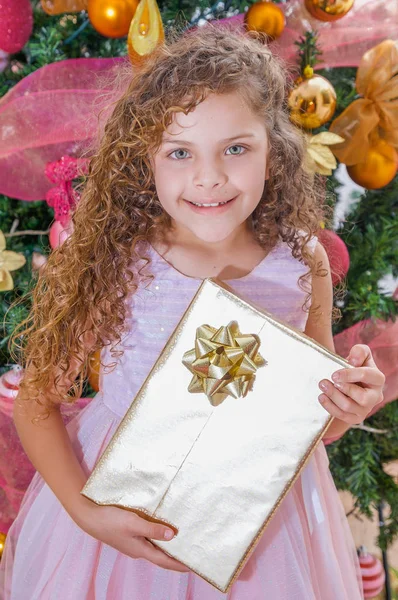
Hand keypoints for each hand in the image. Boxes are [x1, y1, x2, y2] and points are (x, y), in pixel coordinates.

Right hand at [74, 497, 189, 571]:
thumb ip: (152, 529)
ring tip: (181, 542)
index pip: (164, 560)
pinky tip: (162, 529)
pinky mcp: (128, 533)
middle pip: (161, 555)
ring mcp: (132, 542)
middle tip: (191, 553)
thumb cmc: (110, 520)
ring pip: (154, 547)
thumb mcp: (133, 523)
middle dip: (176, 557)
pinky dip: (158, 536)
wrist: (88, 516)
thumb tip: (172, 536)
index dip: (179, 564)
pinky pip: (148, 538)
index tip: (193, 566)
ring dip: (167, 546)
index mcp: (140, 550)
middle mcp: (138, 548)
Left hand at [318, 344, 384, 424]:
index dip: (349, 374)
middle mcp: (375, 396)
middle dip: (342, 390)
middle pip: (362, 398)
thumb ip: (359, 351)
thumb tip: (353, 362)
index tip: (334, 374)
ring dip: (333, 397)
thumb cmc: (355, 366)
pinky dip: (330, 407)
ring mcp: (366, 409)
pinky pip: (342, 416)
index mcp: (378, 379)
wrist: (348, 381)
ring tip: (322, 386)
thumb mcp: (359, 353)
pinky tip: (322, 397)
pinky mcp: (355, 418)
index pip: (367, 376)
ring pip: (349, 407)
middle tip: (325, 381)